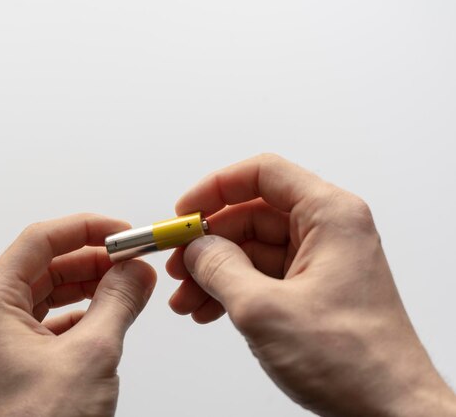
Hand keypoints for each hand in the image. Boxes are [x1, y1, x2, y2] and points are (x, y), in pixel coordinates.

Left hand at [0, 213, 155, 416]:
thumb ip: (117, 302)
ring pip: (54, 293)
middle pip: (47, 265)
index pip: (39, 241)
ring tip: (131, 284)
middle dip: (94, 259)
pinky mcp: (24, 362)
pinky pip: (57, 322)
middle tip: (133, 258)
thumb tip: (136, 270)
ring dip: (93, 285)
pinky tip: (112, 314)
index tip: (121, 230)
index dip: (84, 228)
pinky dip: (87, 313)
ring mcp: (7, 341)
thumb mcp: (91, 354)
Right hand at [166, 154, 455, 416]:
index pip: (263, 174)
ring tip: (186, 299)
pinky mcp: (311, 290)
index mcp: (330, 216)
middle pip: (251, 215)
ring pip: (251, 249)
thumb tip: (195, 248)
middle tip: (177, 265)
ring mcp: (319, 262)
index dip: (216, 188)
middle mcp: (327, 232)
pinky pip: (261, 275)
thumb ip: (220, 268)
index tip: (185, 212)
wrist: (388, 412)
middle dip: (208, 242)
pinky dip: (230, 289)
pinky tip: (206, 310)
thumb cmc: (354, 362)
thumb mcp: (265, 310)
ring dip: (213, 271)